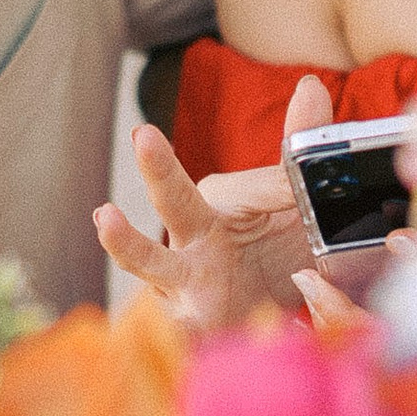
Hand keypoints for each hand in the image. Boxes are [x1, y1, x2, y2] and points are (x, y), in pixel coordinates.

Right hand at [94, 75, 331, 333]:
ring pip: (150, 260)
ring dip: (126, 241)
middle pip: (174, 199)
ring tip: (106, 217)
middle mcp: (189, 236)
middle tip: (143, 135)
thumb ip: (296, 149)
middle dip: (158, 169)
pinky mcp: (187, 324)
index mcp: (215, 201)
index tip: (306, 191)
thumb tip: (310, 84)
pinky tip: (148, 328)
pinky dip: (164, 330)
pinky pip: (174, 327)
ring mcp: (181, 282)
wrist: (270, 320)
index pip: (255, 187)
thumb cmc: (273, 252)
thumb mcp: (292, 203)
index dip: (283, 190)